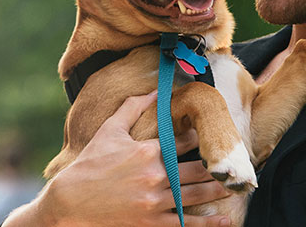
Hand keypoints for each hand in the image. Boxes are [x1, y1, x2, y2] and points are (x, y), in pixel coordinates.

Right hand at [3, 94, 232, 226]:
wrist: (69, 203)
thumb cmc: (89, 165)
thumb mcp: (108, 131)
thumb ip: (132, 109)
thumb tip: (153, 91)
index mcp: (147, 152)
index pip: (183, 142)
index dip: (200, 138)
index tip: (213, 135)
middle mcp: (155, 176)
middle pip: (196, 170)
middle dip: (216, 166)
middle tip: (234, 163)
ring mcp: (154, 202)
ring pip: (196, 196)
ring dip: (218, 191)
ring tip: (236, 187)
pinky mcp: (151, 223)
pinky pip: (184, 223)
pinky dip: (206, 224)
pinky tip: (224, 220)